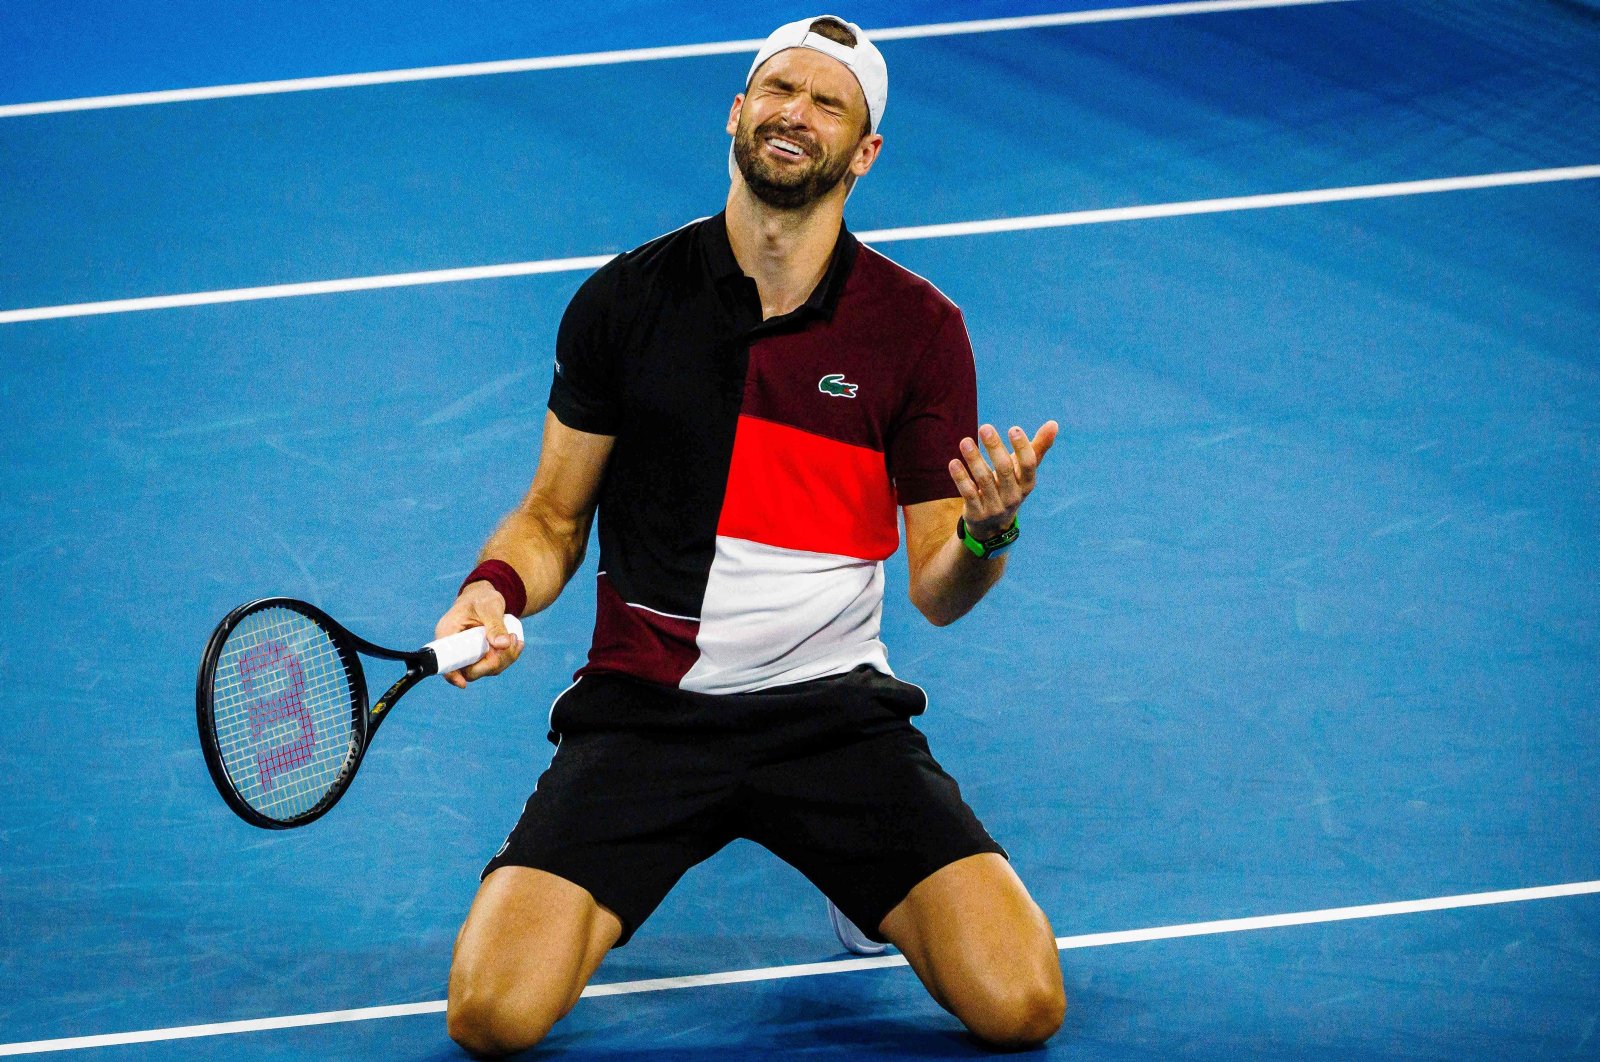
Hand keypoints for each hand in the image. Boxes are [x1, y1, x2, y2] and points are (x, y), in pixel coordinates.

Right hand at [435, 581, 523, 688]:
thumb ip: (495, 624)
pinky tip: (516, 643)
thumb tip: (502, 645)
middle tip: (510, 642)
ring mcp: (469, 653)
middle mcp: (455, 647)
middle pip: (469, 670)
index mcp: (447, 633)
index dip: (452, 675)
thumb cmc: (482, 598)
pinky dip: (508, 657)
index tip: (463, 684)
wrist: (485, 597)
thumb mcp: (489, 607)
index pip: (444, 661)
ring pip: (485, 669)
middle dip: (492, 662)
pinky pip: (494, 665)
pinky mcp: (481, 655)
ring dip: (505, 659)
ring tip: (514, 638)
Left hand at [947, 421, 1058, 539]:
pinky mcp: (976, 512)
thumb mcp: (1023, 471)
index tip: (1013, 428)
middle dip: (994, 448)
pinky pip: (969, 493)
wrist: (993, 525)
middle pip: (1005, 469)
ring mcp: (995, 506)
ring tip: (965, 441)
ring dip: (974, 459)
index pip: (1029, 465)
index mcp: (1027, 484)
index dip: (1022, 447)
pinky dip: (961, 477)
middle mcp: (1013, 496)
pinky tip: (954, 462)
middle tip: (985, 428)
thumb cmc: (1010, 486)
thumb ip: (1037, 448)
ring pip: (984, 480)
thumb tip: (1054, 423)